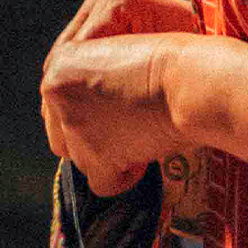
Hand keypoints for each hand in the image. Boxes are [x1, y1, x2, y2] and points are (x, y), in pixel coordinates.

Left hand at [41, 0, 199, 197]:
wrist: (191, 78)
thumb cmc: (169, 65)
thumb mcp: (118, 64)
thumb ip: (92, 88)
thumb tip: (90, 121)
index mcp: (60, 64)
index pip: (56, 106)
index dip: (89, 116)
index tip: (118, 115)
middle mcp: (56, 93)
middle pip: (61, 136)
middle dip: (92, 140)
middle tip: (129, 132)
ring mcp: (74, 124)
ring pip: (80, 160)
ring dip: (109, 156)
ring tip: (142, 141)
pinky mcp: (94, 154)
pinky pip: (101, 183)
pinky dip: (122, 178)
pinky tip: (143, 161)